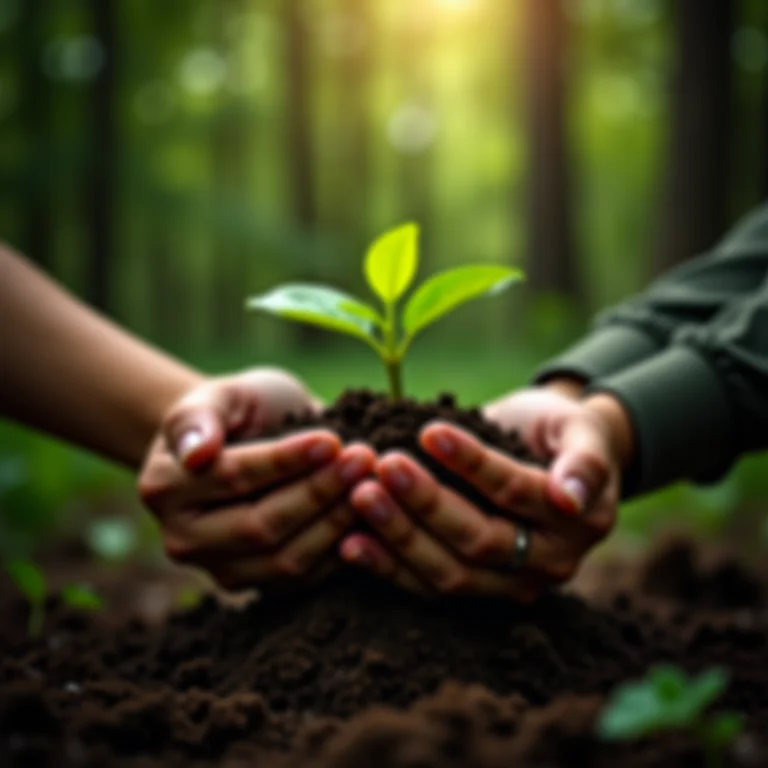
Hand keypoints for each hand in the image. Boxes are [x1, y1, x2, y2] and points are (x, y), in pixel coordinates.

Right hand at [138, 368, 375, 590]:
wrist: (248, 441)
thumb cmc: (238, 411)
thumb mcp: (220, 395)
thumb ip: (199, 417)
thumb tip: (196, 453)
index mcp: (166, 486)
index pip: (234, 478)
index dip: (285, 462)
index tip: (331, 440)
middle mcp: (184, 539)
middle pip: (260, 527)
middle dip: (318, 494)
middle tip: (363, 460)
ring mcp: (221, 570)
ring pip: (284, 561)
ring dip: (336, 523)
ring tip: (373, 484)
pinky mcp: (259, 586)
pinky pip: (304, 581)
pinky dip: (341, 551)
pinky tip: (371, 518)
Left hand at [338, 384, 630, 600]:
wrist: (548, 454)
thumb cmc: (560, 431)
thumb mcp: (583, 429)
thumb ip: (586, 458)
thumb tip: (571, 496)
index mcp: (580, 522)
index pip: (516, 493)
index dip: (473, 465)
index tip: (428, 433)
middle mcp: (548, 563)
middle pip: (480, 540)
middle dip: (427, 503)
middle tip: (382, 466)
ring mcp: (510, 585)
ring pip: (450, 573)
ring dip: (401, 536)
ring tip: (360, 496)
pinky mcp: (475, 591)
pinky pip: (429, 589)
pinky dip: (388, 568)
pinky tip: (350, 543)